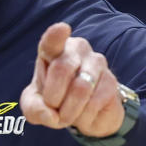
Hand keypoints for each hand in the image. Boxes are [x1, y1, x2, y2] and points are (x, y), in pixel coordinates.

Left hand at [20, 22, 123, 136]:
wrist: (83, 113)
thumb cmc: (54, 100)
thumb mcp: (35, 106)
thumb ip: (34, 109)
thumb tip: (50, 116)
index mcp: (53, 50)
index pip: (53, 40)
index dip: (56, 35)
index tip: (62, 29)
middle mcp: (76, 49)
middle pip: (62, 69)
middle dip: (53, 97)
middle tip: (53, 110)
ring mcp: (96, 62)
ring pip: (80, 88)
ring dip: (69, 111)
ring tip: (67, 116)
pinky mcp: (111, 81)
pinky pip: (94, 102)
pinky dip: (84, 117)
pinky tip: (83, 115)